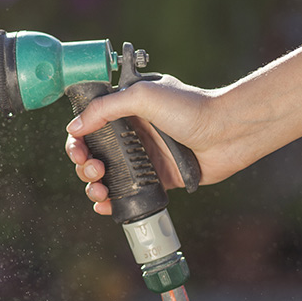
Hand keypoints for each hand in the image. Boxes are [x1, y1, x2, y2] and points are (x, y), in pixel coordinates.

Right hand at [63, 76, 230, 214]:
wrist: (227, 133)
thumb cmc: (191, 108)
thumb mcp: (142, 96)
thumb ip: (105, 108)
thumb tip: (74, 128)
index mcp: (125, 111)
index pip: (89, 125)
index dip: (77, 139)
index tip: (78, 149)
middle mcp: (131, 134)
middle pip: (92, 153)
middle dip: (84, 165)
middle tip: (94, 169)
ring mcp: (142, 158)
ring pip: (105, 176)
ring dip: (93, 185)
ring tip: (100, 188)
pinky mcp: (155, 179)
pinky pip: (125, 192)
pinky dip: (110, 201)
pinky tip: (105, 204)